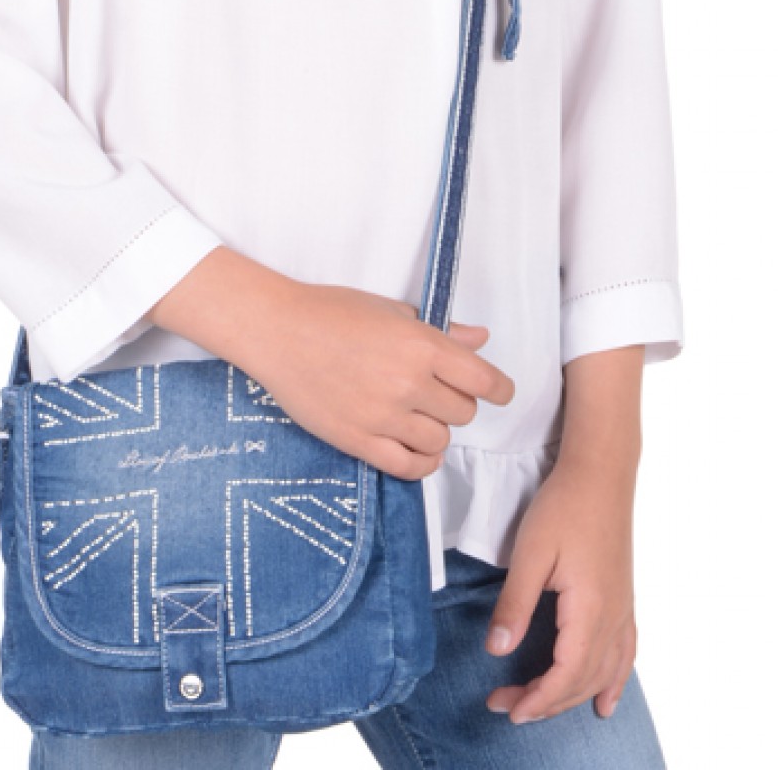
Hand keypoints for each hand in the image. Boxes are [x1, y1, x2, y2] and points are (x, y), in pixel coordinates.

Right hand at [244, 283, 515, 480]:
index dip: (498, 388)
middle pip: (462, 412)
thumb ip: (440, 330)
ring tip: (416, 415)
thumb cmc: (332, 311)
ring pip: (440, 441)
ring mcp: (384, 416)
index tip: (498, 392)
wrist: (278, 331)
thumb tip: (480, 339)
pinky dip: (420, 462)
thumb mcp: (390, 309)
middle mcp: (408, 383)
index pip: (482, 380)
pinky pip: (409, 468)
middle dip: (456, 402)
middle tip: (436, 392)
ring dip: (435, 430)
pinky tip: (414, 447)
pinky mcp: (360, 441)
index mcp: (421, 345)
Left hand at [482, 449, 639, 723]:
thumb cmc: (563, 506)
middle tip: (506, 705)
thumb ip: (515, 604)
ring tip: (541, 708)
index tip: (507, 709)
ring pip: (604, 672)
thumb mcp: (530, 553)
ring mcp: (622, 610)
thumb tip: (497, 650)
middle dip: (546, 701)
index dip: (538, 699)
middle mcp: (612, 618)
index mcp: (589, 610)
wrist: (600, 473)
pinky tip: (605, 701)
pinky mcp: (623, 599)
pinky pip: (624, 655)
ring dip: (573, 696)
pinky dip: (614, 683)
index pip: (565, 675)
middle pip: (583, 680)